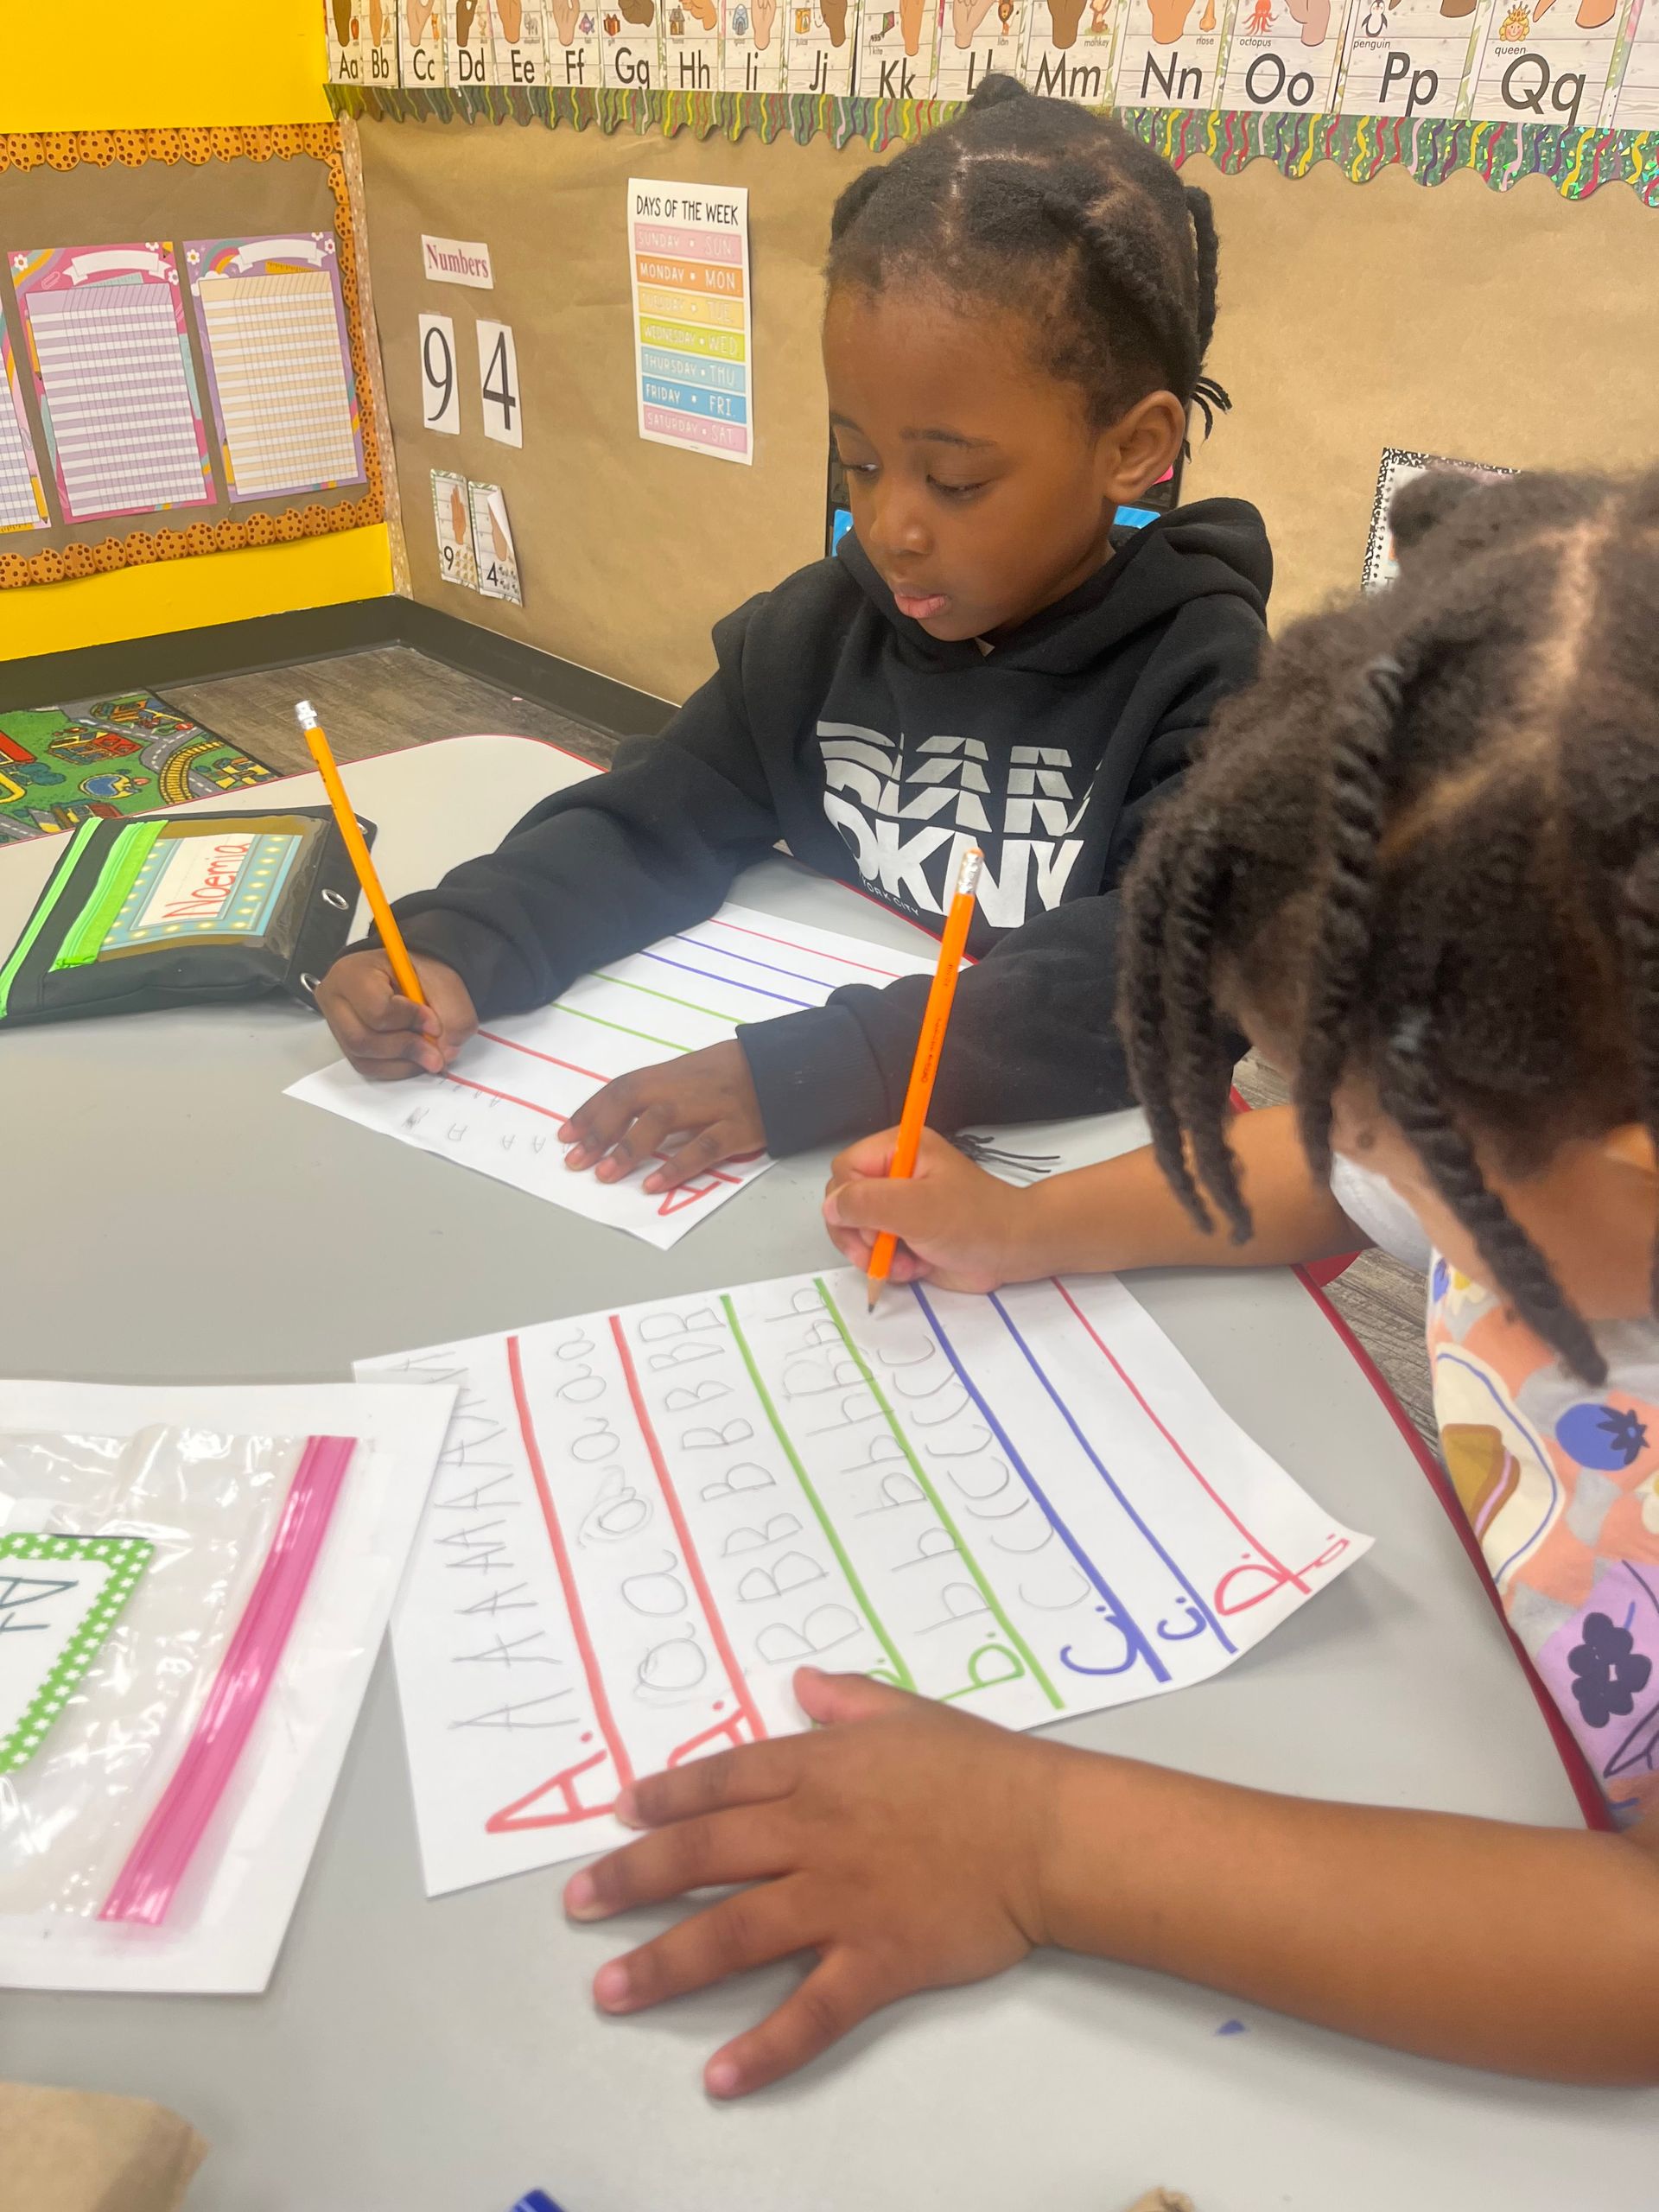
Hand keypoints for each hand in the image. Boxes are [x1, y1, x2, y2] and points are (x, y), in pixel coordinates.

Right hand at [314, 950, 477, 1081]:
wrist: (407, 975)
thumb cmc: (417, 973)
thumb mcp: (442, 981)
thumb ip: (452, 1014)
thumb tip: (445, 1053)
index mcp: (353, 973)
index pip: (377, 1009)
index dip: (410, 1021)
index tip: (435, 1024)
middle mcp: (335, 1000)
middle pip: (362, 1039)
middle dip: (406, 1049)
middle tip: (436, 1055)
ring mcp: (337, 1026)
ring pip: (364, 1059)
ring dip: (403, 1063)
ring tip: (429, 1055)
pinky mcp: (346, 1046)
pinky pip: (368, 1068)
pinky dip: (397, 1068)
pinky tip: (415, 1059)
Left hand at [558, 1039, 764, 1194]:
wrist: (793, 1065)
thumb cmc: (740, 1072)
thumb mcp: (697, 1072)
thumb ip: (666, 1092)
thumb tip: (626, 1120)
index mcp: (674, 1071)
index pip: (623, 1088)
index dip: (592, 1110)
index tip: (566, 1135)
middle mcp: (687, 1085)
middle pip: (633, 1100)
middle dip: (599, 1130)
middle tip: (574, 1161)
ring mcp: (713, 1106)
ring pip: (662, 1121)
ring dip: (629, 1148)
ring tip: (604, 1174)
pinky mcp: (739, 1128)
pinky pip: (704, 1148)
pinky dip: (676, 1166)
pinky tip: (652, 1185)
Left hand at [563, 1668, 1069, 2094]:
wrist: (1046, 1829)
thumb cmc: (984, 1765)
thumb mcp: (909, 1711)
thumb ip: (848, 1699)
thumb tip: (802, 1682)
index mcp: (818, 1770)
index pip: (721, 1783)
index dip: (665, 1799)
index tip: (621, 1815)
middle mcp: (812, 1834)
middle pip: (702, 1857)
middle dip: (631, 1881)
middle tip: (577, 1904)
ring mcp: (840, 1900)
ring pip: (734, 1933)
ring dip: (665, 1964)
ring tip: (610, 1991)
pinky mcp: (876, 1959)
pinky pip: (812, 2009)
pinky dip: (765, 2047)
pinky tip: (720, 2076)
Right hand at [822, 1126, 1034, 1291]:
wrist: (1013, 1252)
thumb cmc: (974, 1221)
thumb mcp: (918, 1208)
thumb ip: (868, 1203)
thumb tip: (829, 1207)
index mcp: (899, 1150)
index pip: (844, 1170)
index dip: (849, 1202)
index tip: (872, 1226)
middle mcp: (893, 1174)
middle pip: (843, 1202)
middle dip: (858, 1234)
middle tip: (880, 1250)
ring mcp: (897, 1206)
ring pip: (854, 1231)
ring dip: (873, 1254)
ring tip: (902, 1263)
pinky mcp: (903, 1234)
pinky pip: (873, 1250)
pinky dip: (887, 1264)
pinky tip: (913, 1267)